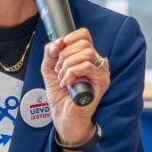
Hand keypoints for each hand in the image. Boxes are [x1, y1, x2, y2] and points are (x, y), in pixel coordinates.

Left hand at [40, 28, 109, 145]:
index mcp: (86, 56)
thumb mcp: (49, 69)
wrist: (63, 116)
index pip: (84, 34)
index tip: (57, 51)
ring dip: (68, 65)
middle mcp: (97, 62)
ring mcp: (101, 72)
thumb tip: (58, 43)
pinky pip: (88, 66)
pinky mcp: (102, 82)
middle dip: (64, 55)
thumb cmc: (60, 95)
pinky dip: (72, 72)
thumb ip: (50, 52)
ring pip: (86, 53)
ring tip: (62, 78)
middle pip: (83, 42)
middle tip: (58, 71)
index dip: (69, 38)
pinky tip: (67, 83)